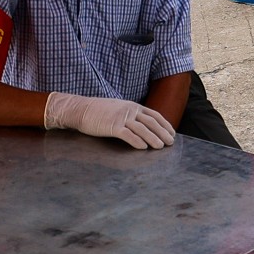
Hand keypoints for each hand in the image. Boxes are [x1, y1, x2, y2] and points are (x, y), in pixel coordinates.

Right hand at [43, 91, 175, 149]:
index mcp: (133, 106)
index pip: (154, 115)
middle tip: (170, 142)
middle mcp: (130, 110)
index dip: (165, 124)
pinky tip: (143, 148)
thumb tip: (143, 124)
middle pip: (151, 122)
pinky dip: (137, 141)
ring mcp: (122, 118)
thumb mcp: (119, 108)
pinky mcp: (113, 126)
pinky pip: (128, 135)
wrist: (82, 109)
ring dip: (153, 138)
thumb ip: (131, 114)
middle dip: (162, 133)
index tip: (172, 133)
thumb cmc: (100, 111)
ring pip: (142, 129)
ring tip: (160, 147)